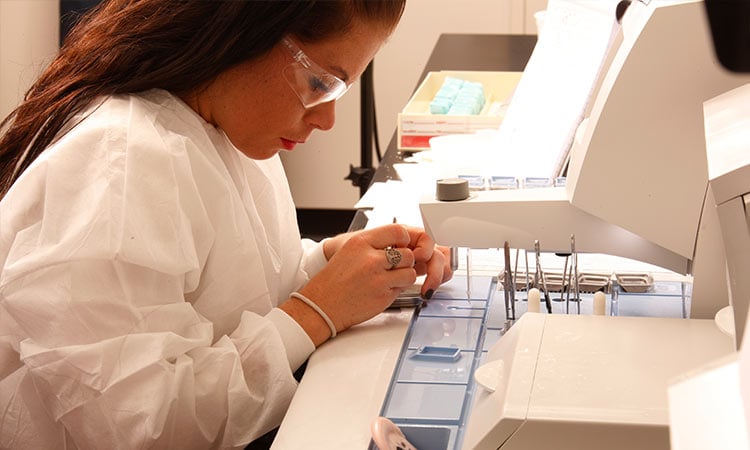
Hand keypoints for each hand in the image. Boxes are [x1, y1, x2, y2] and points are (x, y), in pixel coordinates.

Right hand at [324, 224, 452, 298]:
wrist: (322, 305)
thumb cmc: (334, 281)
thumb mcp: (349, 252)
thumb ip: (372, 246)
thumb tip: (398, 244)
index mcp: (360, 243)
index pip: (397, 231)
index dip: (404, 240)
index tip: (402, 245)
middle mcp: (370, 259)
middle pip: (407, 254)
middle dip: (406, 262)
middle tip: (396, 267)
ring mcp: (378, 279)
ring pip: (410, 273)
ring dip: (404, 277)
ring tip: (390, 280)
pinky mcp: (383, 296)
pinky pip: (402, 289)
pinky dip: (396, 290)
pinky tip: (382, 290)